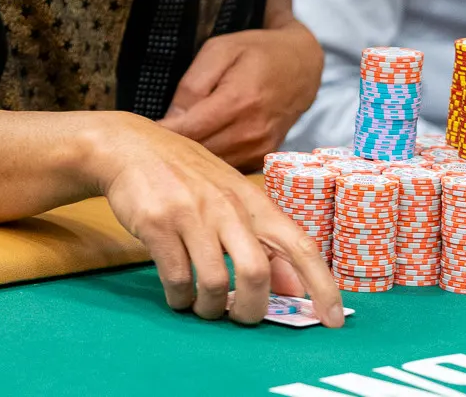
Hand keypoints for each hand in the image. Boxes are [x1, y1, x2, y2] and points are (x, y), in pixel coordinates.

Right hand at [86, 112, 342, 327]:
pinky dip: (179, 298)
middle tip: (238, 316)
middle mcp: (226, 206)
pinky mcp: (158, 223)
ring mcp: (191, 213)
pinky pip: (176, 280)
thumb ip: (259, 237)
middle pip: (256, 273)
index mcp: (251, 200)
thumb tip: (290, 286)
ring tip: (200, 304)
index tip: (336, 319)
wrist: (129, 146)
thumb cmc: (185, 175)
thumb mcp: (228, 195)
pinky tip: (177, 293)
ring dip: (208, 308)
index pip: (299, 244)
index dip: (322, 284)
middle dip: (250, 310)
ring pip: (213, 284)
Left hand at [158, 20, 321, 170]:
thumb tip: (170, 120)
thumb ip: (192, 85)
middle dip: (172, 150)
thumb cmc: (256, 52)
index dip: (160, 135)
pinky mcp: (263, 158)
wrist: (301, 65)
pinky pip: (227, 169)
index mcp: (238, 101)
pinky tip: (197, 151)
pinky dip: (210, 163)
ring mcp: (260, 148)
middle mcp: (252, 131)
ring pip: (212, 166)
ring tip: (169, 148)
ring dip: (190, 160)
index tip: (139, 133)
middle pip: (198, 154)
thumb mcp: (219, 51)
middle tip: (147, 144)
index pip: (188, 131)